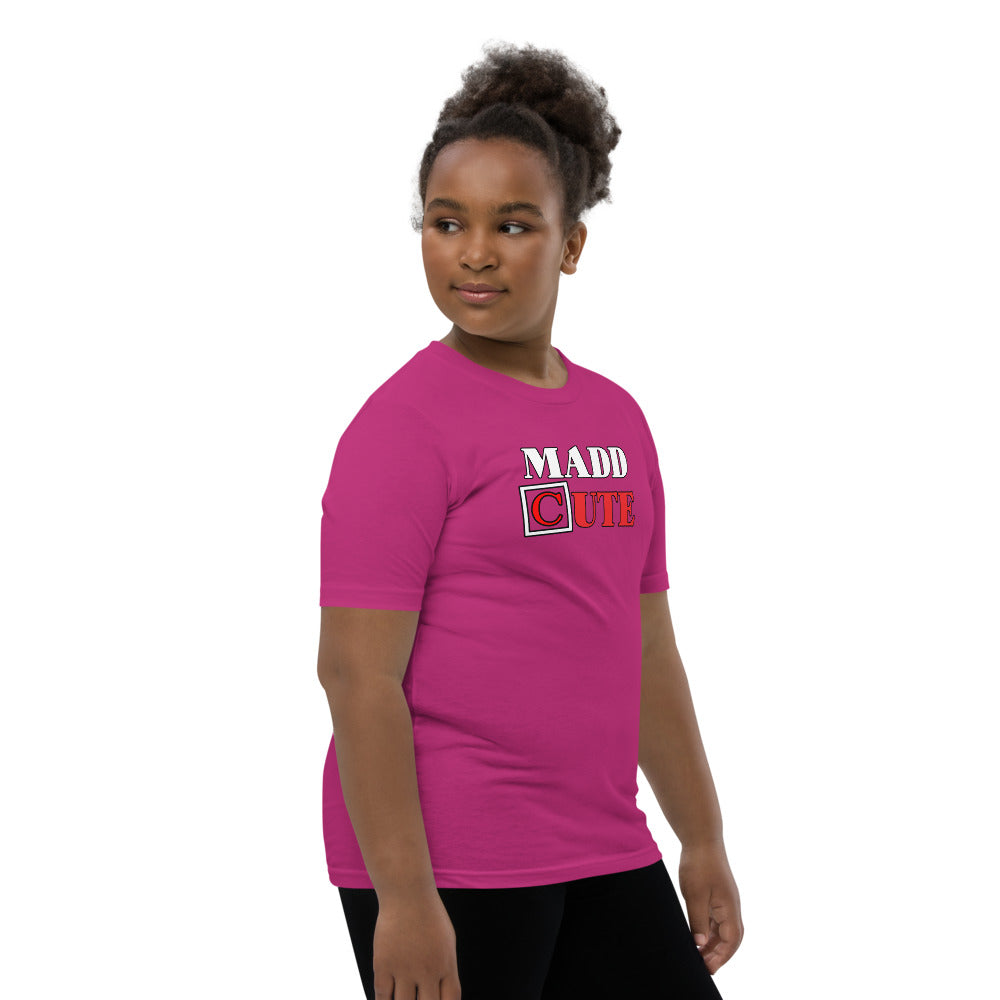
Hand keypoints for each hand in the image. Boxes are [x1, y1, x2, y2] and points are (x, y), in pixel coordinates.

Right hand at [372, 891, 461, 998]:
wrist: (407, 894)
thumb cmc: (429, 917)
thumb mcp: (446, 941)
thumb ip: (446, 971)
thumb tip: (442, 996)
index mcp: (446, 964)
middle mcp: (427, 970)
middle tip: (419, 999)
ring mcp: (404, 968)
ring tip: (404, 998)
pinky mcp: (383, 964)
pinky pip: (382, 996)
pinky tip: (388, 999)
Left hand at [677, 840, 742, 974]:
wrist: (702, 839)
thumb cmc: (699, 864)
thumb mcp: (694, 894)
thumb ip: (697, 920)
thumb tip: (699, 944)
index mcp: (729, 907)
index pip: (731, 940)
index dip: (721, 956)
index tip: (708, 968)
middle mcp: (730, 906)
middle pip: (731, 938)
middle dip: (720, 954)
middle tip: (704, 967)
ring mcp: (724, 900)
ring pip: (723, 929)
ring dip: (713, 943)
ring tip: (698, 955)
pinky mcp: (717, 895)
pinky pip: (716, 919)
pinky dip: (709, 930)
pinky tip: (697, 936)